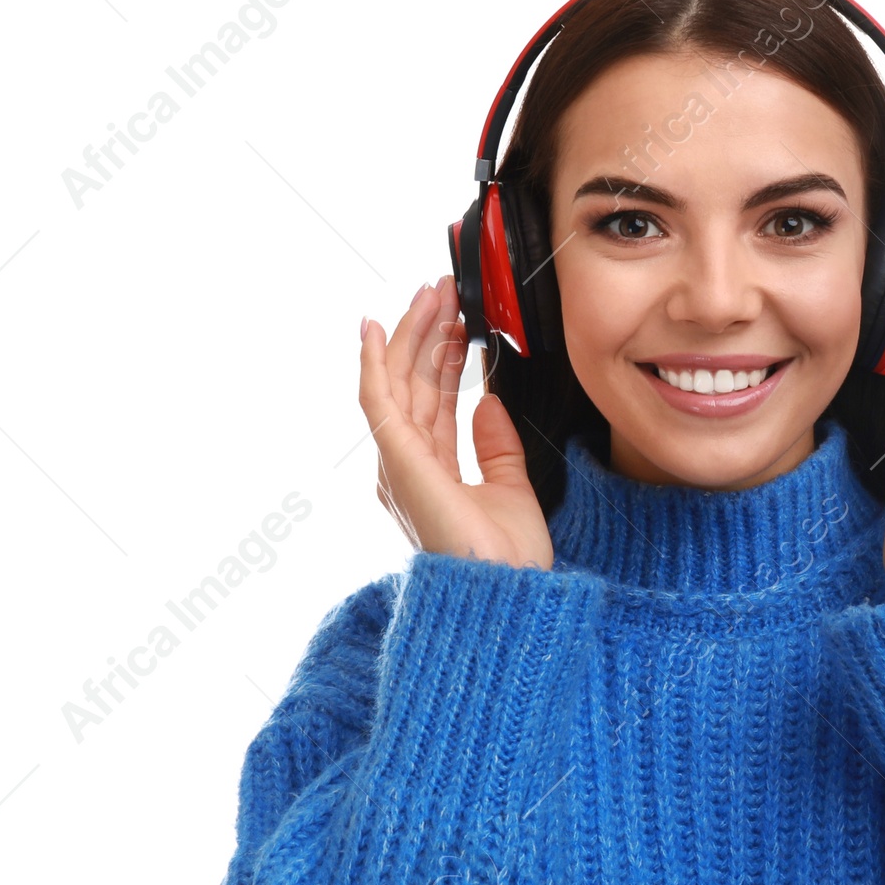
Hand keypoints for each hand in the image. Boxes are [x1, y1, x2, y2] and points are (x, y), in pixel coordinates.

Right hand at [358, 274, 554, 568]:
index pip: (434, 403)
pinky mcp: (397, 460)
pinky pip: (377, 400)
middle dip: (428, 334)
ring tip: (430, 293)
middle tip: (444, 292)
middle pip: (413, 385)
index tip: (461, 323)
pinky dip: (372, 361)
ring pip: (397, 382)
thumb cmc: (509, 560)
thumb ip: (497, 445)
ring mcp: (398, 464)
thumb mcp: (511, 488)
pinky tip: (373, 327)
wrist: (507, 592)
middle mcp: (407, 467)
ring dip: (411, 334)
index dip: (445, 359)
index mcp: (431, 474)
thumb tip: (487, 401)